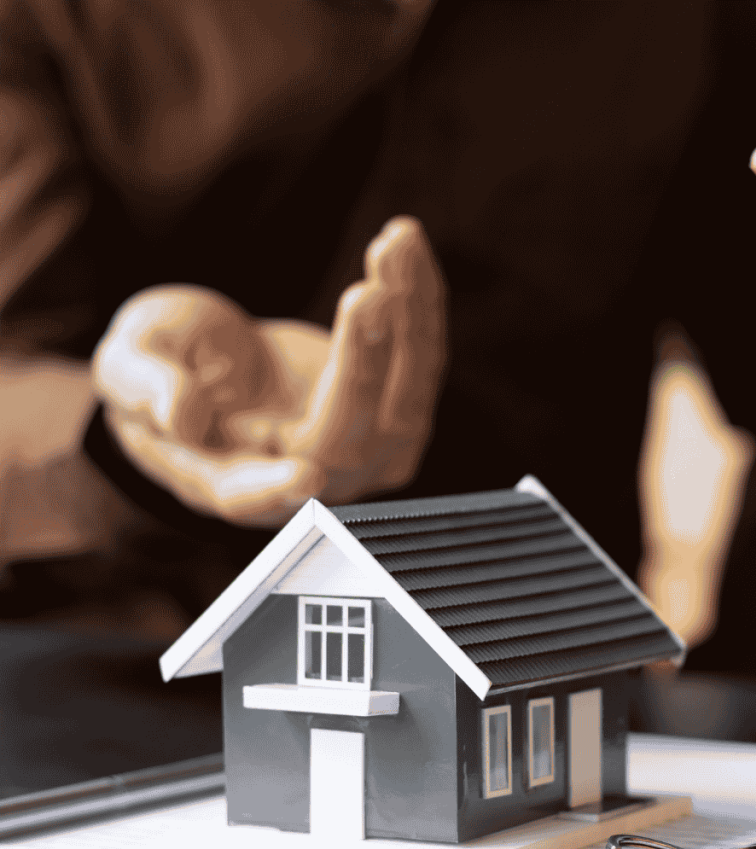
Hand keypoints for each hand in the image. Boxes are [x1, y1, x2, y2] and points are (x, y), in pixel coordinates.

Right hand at [93, 217, 446, 525]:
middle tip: (367, 294)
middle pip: (351, 437)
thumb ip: (146, 389)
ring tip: (395, 241)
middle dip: (364, 364)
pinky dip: (420, 298)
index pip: (251, 497)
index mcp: (231, 481)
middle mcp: (309, 477)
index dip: (274, 490)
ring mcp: (365, 449)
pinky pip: (422, 357)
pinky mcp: (396, 405)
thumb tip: (179, 415)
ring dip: (408, 314)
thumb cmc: (163, 370)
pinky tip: (405, 241)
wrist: (215, 368)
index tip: (306, 477)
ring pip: (407, 395)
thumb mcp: (130, 366)